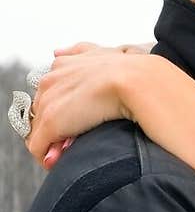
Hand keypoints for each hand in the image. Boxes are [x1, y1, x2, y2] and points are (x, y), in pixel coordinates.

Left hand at [28, 42, 149, 167]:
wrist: (138, 81)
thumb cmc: (130, 71)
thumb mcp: (103, 53)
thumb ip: (80, 51)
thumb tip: (57, 52)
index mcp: (62, 66)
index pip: (50, 95)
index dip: (63, 114)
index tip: (78, 127)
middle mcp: (50, 80)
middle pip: (41, 113)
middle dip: (56, 131)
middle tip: (77, 142)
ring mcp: (49, 101)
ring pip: (39, 131)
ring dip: (54, 145)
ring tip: (76, 150)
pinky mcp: (52, 122)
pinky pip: (39, 148)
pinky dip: (50, 157)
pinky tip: (66, 160)